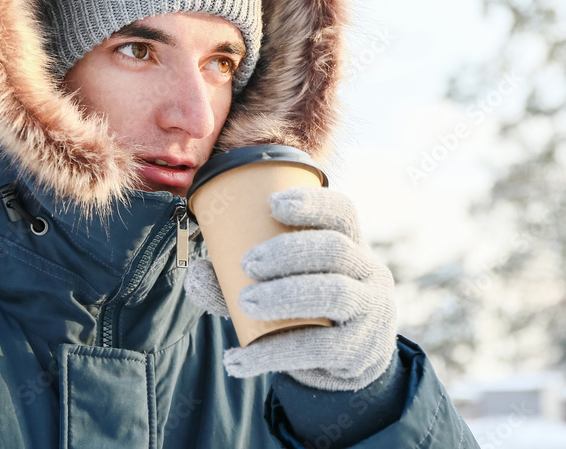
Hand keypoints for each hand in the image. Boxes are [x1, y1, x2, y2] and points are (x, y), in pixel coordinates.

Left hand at [184, 186, 396, 390]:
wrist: (345, 363)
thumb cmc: (306, 308)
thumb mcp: (281, 284)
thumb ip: (235, 279)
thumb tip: (195, 272)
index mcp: (350, 243)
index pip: (342, 212)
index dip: (312, 203)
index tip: (273, 203)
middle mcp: (368, 271)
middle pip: (335, 249)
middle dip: (289, 251)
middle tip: (247, 263)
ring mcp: (370, 311)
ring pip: (334, 293)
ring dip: (285, 294)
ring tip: (245, 302)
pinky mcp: (359, 351)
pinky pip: (320, 348)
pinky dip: (273, 353)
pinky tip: (239, 359)